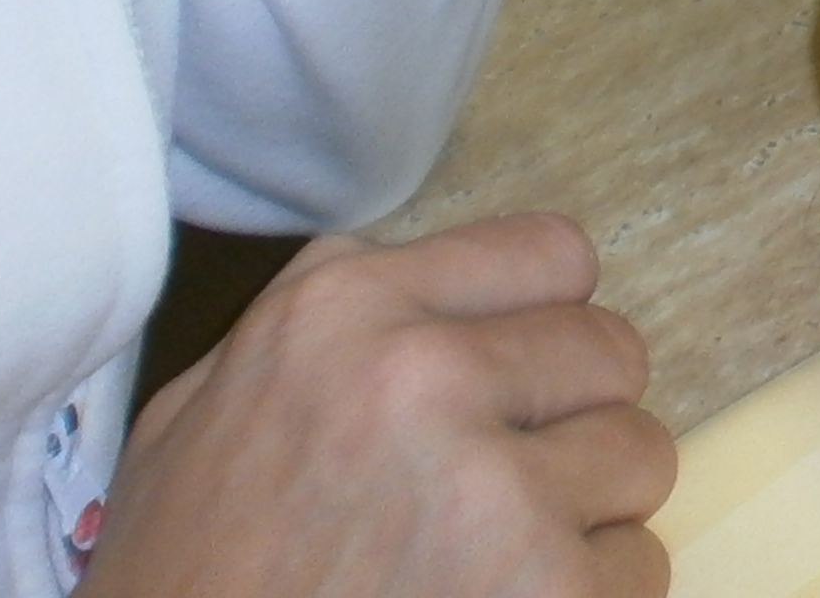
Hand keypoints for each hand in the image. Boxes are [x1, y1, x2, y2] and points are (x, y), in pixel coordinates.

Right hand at [87, 215, 671, 596]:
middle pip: (610, 351)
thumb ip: (322, 334)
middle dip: (570, 421)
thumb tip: (428, 291)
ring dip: (586, 514)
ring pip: (641, 454)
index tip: (511, 384)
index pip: (551, 255)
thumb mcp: (196, 424)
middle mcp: (425, 378)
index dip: (539, 325)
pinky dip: (589, 596)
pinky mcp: (547, 589)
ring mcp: (494, 491)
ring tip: (491, 562)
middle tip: (498, 491)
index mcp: (339, 312)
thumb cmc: (178, 588)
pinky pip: (639, 564)